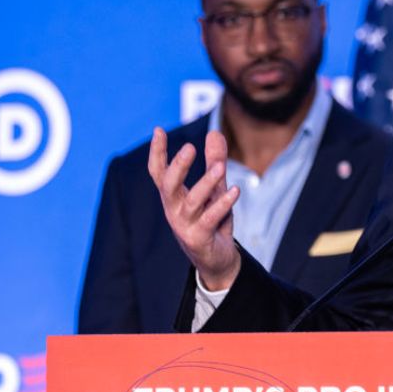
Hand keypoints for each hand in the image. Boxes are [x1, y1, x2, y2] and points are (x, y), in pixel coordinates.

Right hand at [147, 127, 240, 290]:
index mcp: (173, 197)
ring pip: (192, 202)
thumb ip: (214, 162)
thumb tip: (214, 132)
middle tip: (190, 147)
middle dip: (178, 167)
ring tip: (220, 167)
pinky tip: (235, 190)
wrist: (217, 260)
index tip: (158, 130)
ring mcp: (185, 225)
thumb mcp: (214, 189)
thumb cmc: (211, 221)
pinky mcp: (199, 238)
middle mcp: (174, 209)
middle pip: (169, 186)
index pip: (159, 172)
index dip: (157, 152)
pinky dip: (223, 204)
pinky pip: (210, 219)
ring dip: (206, 183)